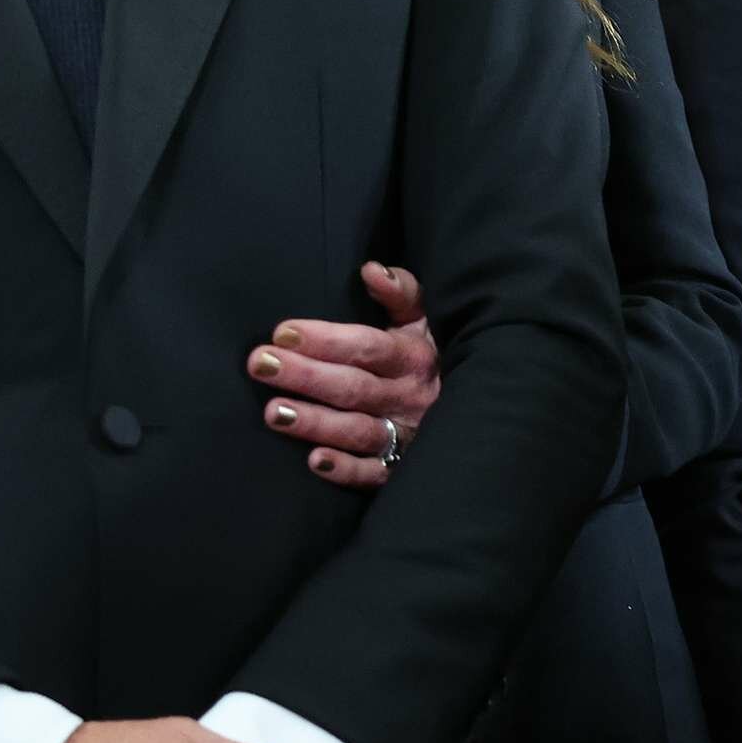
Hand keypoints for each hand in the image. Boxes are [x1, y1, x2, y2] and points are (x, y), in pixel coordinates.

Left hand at [247, 262, 437, 489]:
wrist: (481, 406)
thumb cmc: (433, 355)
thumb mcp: (424, 319)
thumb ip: (400, 292)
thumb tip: (371, 269)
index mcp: (413, 357)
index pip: (367, 347)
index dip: (326, 340)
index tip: (282, 332)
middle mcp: (409, 397)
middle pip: (353, 387)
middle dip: (305, 376)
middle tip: (261, 364)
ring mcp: (406, 435)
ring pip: (358, 430)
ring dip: (316, 423)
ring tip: (273, 413)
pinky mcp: (402, 468)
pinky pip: (374, 473)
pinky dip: (347, 469)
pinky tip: (314, 461)